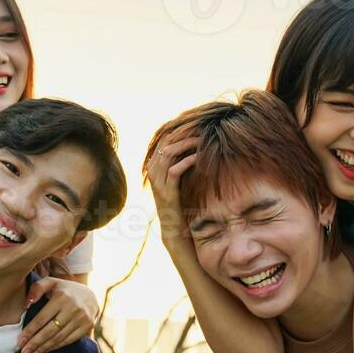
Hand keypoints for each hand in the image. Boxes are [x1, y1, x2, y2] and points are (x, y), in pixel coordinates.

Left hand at [17, 278, 97, 352]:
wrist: (90, 295)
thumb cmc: (64, 290)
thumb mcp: (50, 282)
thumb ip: (37, 288)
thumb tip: (27, 303)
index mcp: (61, 297)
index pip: (42, 318)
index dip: (30, 331)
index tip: (19, 342)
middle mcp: (73, 308)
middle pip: (50, 331)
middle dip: (35, 343)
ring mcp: (82, 318)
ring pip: (59, 338)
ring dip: (43, 348)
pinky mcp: (88, 326)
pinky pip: (68, 340)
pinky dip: (55, 347)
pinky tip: (44, 350)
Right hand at [145, 130, 198, 247]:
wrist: (173, 228)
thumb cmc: (180, 201)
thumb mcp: (178, 179)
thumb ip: (180, 162)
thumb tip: (195, 144)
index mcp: (154, 165)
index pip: (164, 139)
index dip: (179, 130)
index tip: (195, 124)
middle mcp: (152, 171)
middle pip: (166, 143)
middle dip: (183, 133)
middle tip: (200, 129)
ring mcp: (157, 182)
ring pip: (169, 154)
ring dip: (186, 145)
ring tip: (201, 140)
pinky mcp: (166, 192)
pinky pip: (174, 171)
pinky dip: (187, 162)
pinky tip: (198, 158)